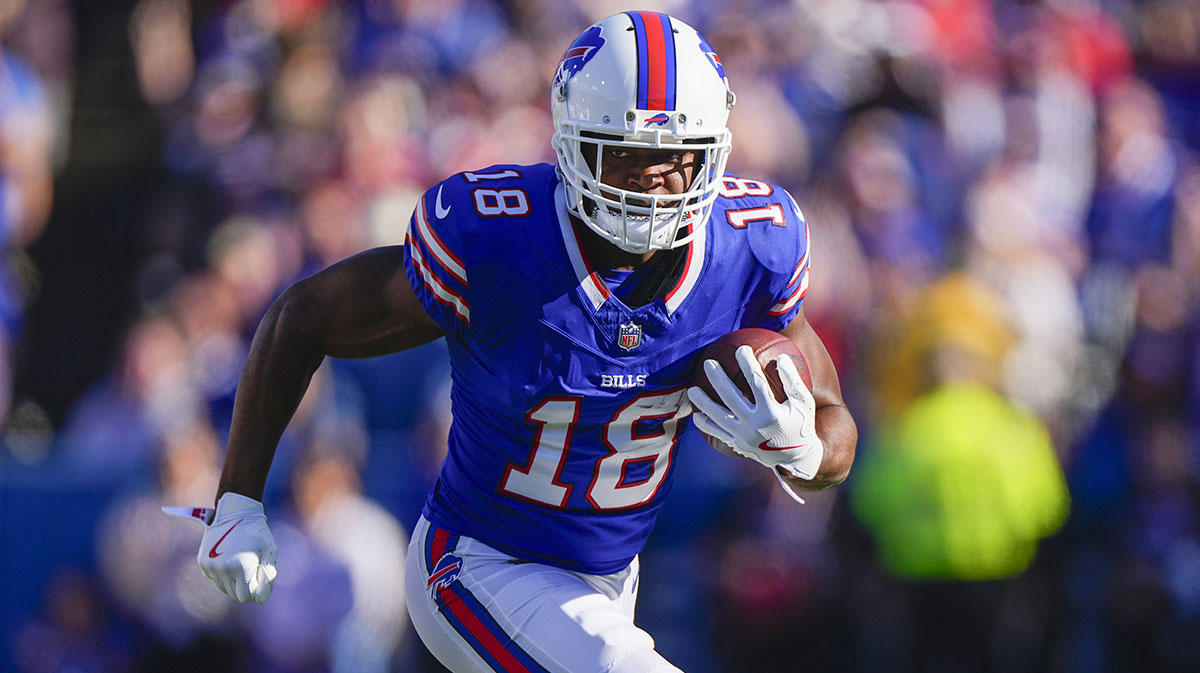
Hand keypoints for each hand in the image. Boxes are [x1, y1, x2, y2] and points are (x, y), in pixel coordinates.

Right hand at [194, 492, 277, 603]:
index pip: (246, 597)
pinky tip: (230, 557)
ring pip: (223, 588)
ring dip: (233, 581)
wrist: (235, 512)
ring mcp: (210, 566)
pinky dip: (223, 573)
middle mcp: (222, 569)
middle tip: (252, 566)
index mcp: (240, 567)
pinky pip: (214, 578)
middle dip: (244, 585)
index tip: (258, 576)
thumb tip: (259, 601)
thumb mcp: (269, 553)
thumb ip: (267, 578)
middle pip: (234, 594)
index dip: (255, 591)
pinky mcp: (202, 562)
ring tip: (241, 561)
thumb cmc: (257, 532)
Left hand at [687, 345, 822, 478]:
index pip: (757, 383)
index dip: (748, 364)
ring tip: (692, 389)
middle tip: (708, 362)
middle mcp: (755, 426)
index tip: (741, 349)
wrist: (795, 459)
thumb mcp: (804, 403)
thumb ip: (792, 381)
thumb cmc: (801, 424)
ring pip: (718, 417)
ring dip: (703, 402)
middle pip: (731, 397)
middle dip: (718, 378)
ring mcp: (744, 437)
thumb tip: (780, 358)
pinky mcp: (738, 445)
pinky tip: (696, 415)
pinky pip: (717, 434)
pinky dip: (706, 425)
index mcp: (772, 413)